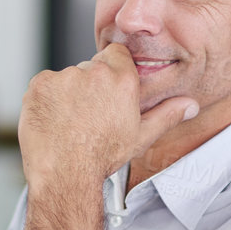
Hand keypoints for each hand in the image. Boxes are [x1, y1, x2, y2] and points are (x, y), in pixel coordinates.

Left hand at [17, 44, 197, 194]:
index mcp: (121, 80)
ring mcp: (64, 77)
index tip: (108, 92)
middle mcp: (93, 72)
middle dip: (89, 86)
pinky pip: (44, 85)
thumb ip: (167, 114)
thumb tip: (190, 105)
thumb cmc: (102, 157)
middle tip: (88, 115)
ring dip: (67, 93)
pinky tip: (53, 120)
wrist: (66, 174)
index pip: (117, 54)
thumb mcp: (141, 136)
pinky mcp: (40, 85)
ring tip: (70, 123)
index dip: (112, 72)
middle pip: (90, 67)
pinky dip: (46, 99)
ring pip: (67, 77)